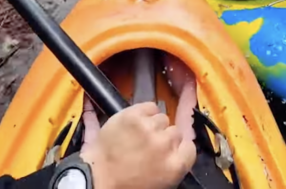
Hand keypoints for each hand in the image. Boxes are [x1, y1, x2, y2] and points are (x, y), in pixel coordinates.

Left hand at [80, 102, 195, 188]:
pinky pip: (150, 106)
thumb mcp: (160, 183)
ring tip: (137, 136)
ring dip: (152, 125)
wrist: (96, 179)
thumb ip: (174, 164)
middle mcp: (165, 145)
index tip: (171, 149)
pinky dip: (144, 112)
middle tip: (148, 146)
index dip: (179, 147)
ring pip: (162, 118)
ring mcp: (149, 128)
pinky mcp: (133, 115)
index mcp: (175, 166)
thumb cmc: (124, 185)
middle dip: (163, 137)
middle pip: (175, 131)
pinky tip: (134, 123)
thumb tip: (179, 148)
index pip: (190, 147)